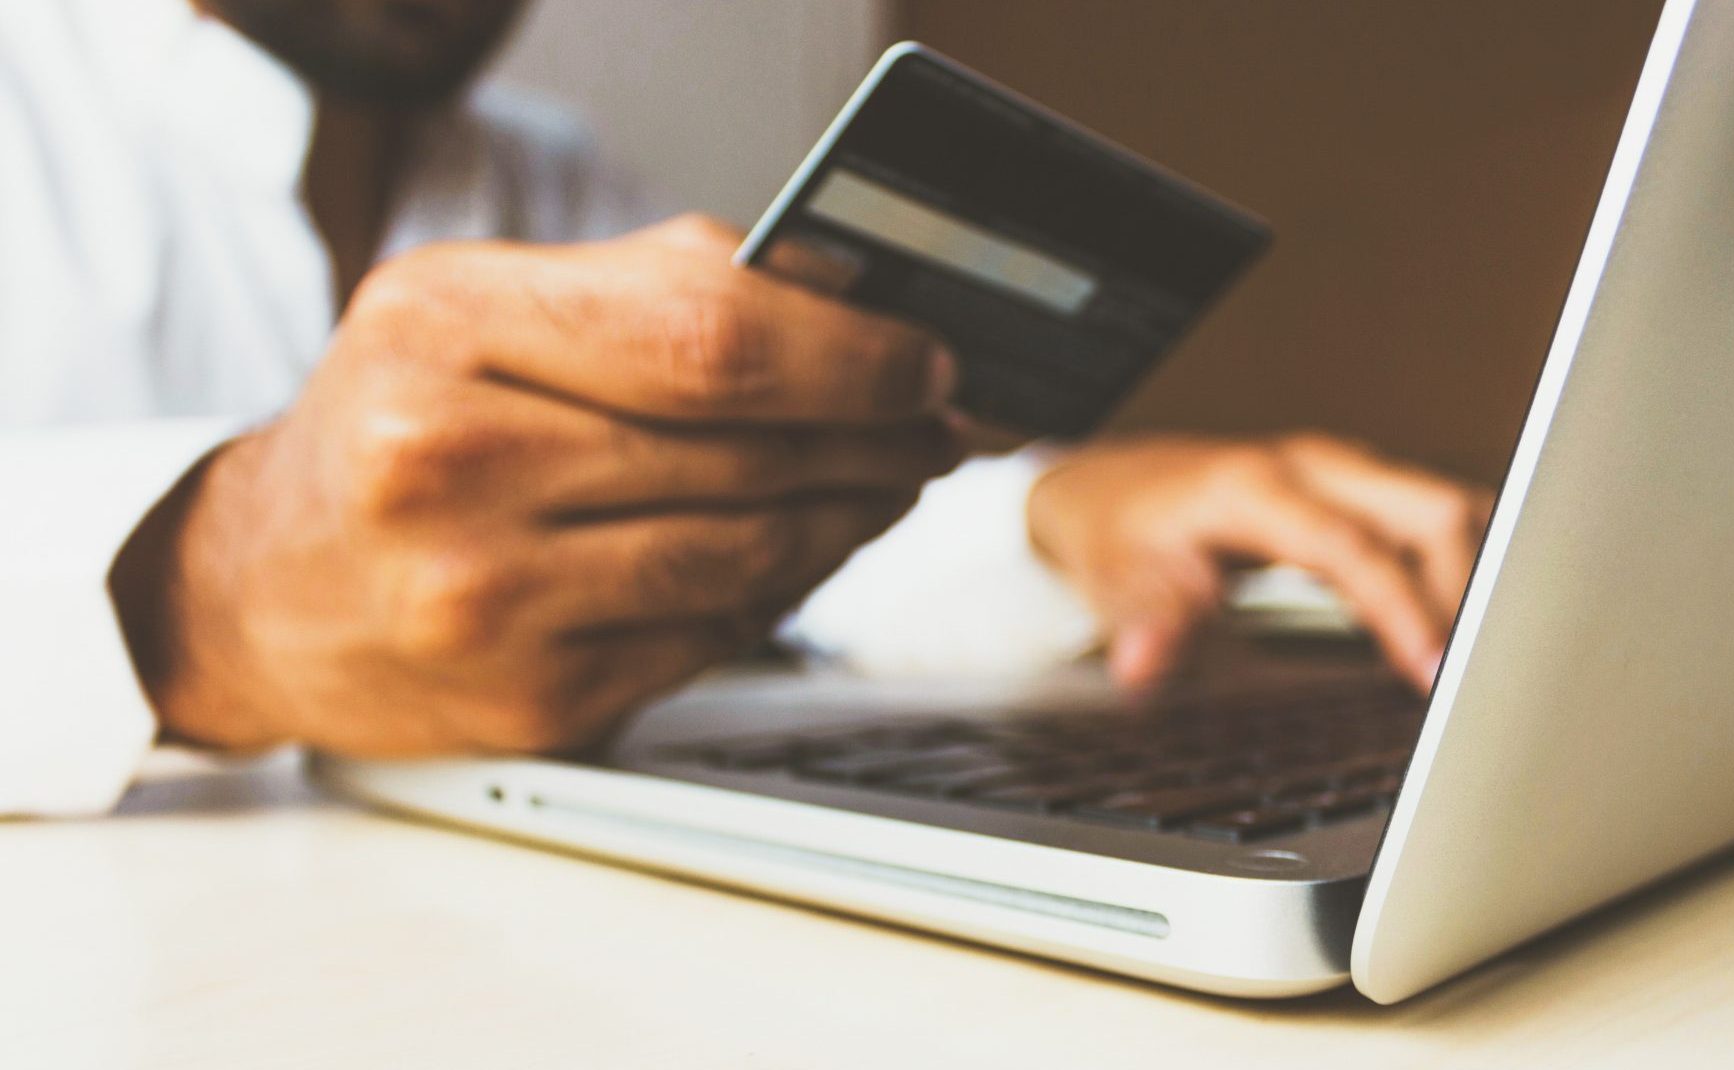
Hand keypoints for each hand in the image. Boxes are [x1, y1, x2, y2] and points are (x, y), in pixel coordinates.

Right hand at [113, 215, 961, 755]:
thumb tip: (850, 302)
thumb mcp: (482, 307)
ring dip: (849, 518)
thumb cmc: (395, 426)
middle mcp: (448, 465)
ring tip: (886, 482)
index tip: (926, 359)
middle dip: (876, 436)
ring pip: (748, 556)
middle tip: (934, 425)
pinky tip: (800, 552)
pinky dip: (780, 591)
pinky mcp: (530, 701)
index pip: (709, 337)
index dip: (852, 353)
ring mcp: (486, 600)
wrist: (262, 589)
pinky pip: (713, 636)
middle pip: (746, 450)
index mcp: (443, 327)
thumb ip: (656, 288)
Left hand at [1027, 433, 1492, 691]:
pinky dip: (1464, 566)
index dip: (1401, 609)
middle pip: (1430, 510)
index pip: (1353, 547)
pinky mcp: (1358, 489)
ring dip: (1478, 577)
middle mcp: (1313, 466)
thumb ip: (1146, 619)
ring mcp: (1343, 471)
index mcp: (1256, 486)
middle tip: (1481, 677)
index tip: (1433, 671)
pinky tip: (1471, 624)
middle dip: (1469, 591)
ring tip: (1492, 658)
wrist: (1111, 486)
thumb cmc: (1119, 531)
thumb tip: (1142, 664)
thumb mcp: (1115, 578)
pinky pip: (1434, 519)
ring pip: (1446, 508)